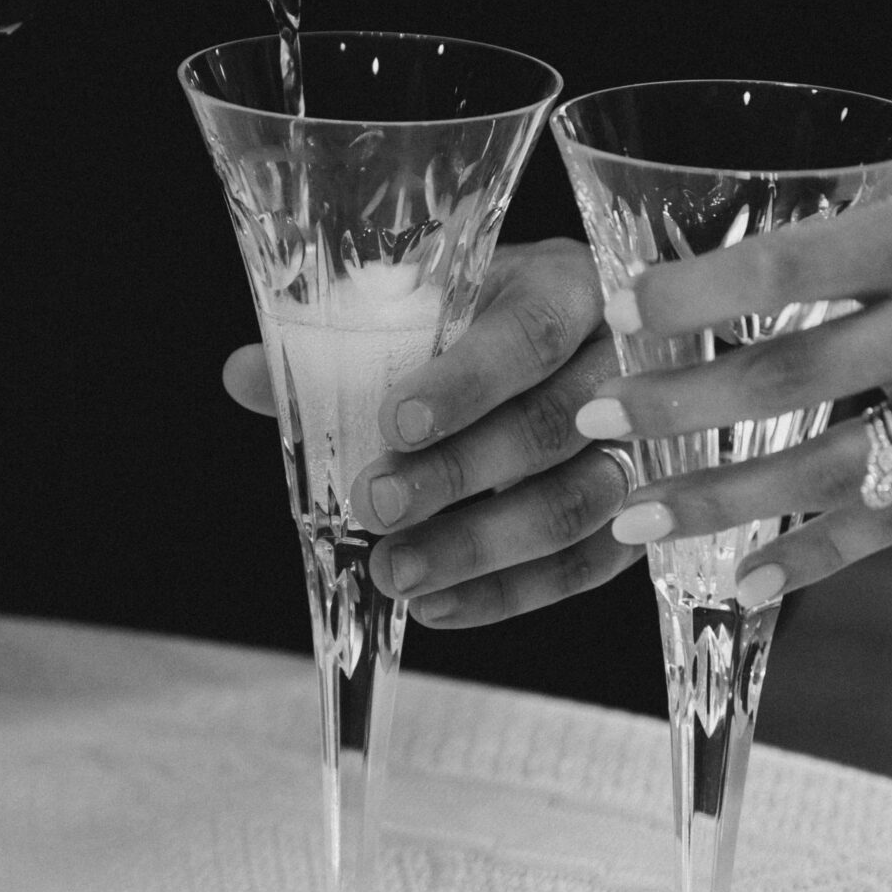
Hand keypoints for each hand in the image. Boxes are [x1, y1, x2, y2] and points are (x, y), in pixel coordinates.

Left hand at [222, 239, 649, 623]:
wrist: (559, 340)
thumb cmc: (480, 319)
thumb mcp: (422, 308)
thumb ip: (341, 343)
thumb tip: (245, 374)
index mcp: (569, 284)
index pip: (532, 333)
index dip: (466, 382)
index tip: (393, 424)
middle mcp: (623, 359)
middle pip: (555, 425)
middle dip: (458, 476)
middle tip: (373, 507)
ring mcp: (646, 438)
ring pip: (581, 501)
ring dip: (482, 547)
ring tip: (397, 573)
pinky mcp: (644, 508)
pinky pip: (590, 564)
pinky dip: (511, 592)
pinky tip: (441, 607)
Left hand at [571, 162, 891, 607]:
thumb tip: (773, 269)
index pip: (789, 266)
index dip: (693, 296)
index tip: (614, 313)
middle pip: (784, 376)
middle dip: (672, 405)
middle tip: (587, 420)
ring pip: (821, 468)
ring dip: (714, 497)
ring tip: (626, 517)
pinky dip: (810, 557)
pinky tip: (739, 583)